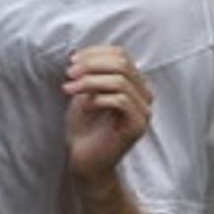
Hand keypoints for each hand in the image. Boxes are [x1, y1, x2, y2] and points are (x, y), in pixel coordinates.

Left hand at [63, 45, 152, 184]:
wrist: (84, 160)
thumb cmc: (84, 127)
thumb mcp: (84, 91)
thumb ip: (90, 72)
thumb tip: (83, 52)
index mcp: (133, 83)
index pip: (121, 55)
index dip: (95, 53)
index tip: (72, 61)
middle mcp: (143, 95)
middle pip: (122, 64)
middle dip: (92, 65)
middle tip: (69, 73)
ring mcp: (143, 111)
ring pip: (120, 81)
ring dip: (90, 82)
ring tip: (69, 89)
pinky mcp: (137, 126)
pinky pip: (121, 101)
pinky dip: (98, 99)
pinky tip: (85, 107)